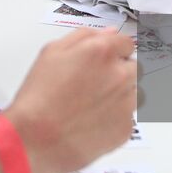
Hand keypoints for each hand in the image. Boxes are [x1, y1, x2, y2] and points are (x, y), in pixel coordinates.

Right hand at [4, 29, 135, 172]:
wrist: (35, 139)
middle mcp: (119, 75)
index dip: (115, 51)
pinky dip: (116, 119)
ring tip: (93, 105)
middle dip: (122, 71)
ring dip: (121, 95)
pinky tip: (93, 122)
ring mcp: (126, 104)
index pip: (127, 43)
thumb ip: (83, 36)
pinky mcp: (126, 129)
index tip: (108, 59)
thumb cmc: (39, 97)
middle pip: (136, 67)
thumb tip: (106, 34)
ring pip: (135, 93)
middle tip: (99, 83)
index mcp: (102, 52)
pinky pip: (128, 118)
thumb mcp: (51, 53)